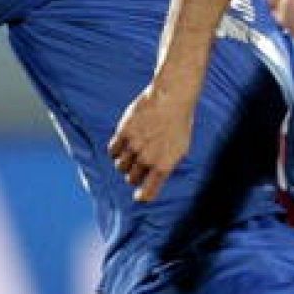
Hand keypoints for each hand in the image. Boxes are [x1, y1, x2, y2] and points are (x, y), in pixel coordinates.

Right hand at [109, 84, 196, 203]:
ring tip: (131, 154)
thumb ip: (167, 165)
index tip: (139, 196)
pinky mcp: (124, 133)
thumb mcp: (180, 148)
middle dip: (133, 175)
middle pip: (131, 178)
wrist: (171, 98)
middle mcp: (147, 159)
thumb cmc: (179, 123)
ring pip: (120, 166)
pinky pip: (112, 150)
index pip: (148, 191)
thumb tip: (155, 178)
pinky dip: (115, 151)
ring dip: (123, 163)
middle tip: (137, 167)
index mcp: (164, 165)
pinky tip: (122, 145)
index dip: (143, 195)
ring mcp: (134, 146)